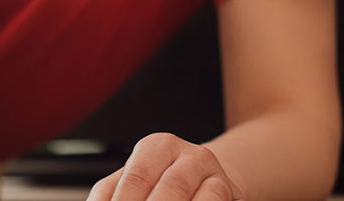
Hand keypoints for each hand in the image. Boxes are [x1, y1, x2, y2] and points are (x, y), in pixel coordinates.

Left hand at [87, 133, 244, 200]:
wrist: (207, 179)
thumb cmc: (160, 181)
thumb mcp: (132, 180)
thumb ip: (109, 193)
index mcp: (157, 147)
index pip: (136, 178)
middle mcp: (190, 155)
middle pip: (171, 189)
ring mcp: (216, 174)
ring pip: (205, 197)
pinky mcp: (234, 192)